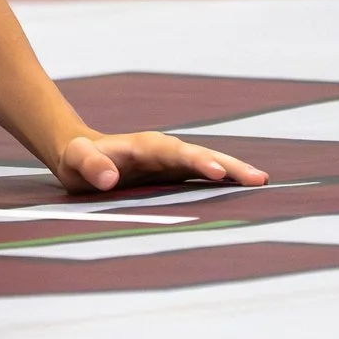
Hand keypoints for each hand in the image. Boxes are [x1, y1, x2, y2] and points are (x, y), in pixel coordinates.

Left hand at [54, 130, 268, 193]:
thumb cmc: (77, 159)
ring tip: (263, 183)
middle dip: (229, 165)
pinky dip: (226, 182)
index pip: (175, 152)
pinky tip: (247, 192)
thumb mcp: (74, 160)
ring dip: (235, 173)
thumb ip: (89, 165)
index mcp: (144, 146)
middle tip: (258, 179)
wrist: (80, 156)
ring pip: (209, 165)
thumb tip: (109, 179)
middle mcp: (165, 152)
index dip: (197, 160)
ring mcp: (172, 164)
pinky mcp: (175, 176)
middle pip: (201, 155)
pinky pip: (204, 178)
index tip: (218, 171)